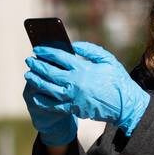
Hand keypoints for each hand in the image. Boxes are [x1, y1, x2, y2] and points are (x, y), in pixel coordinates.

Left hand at [23, 41, 150, 134]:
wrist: (125, 105)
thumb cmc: (117, 81)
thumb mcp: (108, 60)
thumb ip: (90, 50)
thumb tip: (73, 45)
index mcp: (84, 68)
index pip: (60, 57)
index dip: (47, 52)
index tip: (37, 49)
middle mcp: (76, 82)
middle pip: (50, 72)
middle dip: (38, 66)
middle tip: (29, 61)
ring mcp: (73, 97)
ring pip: (48, 88)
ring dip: (36, 81)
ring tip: (28, 75)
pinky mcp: (74, 109)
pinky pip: (54, 104)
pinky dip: (43, 99)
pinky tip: (36, 94)